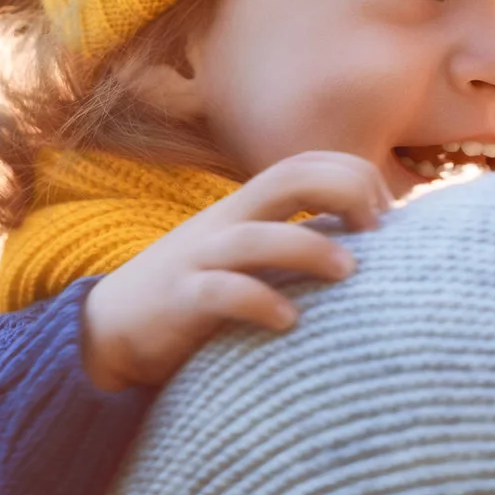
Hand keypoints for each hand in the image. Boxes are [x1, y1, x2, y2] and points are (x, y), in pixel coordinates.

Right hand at [80, 151, 380, 391]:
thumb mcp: (247, 259)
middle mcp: (224, 223)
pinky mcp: (178, 302)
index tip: (386, 216)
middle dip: (343, 190)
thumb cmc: (199, 295)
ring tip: (350, 272)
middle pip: (288, 178)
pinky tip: (288, 320)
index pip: (306, 163)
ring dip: (309, 249)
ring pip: (255, 238)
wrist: (108, 331)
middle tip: (377, 230)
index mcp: (246, 209)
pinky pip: (219, 293)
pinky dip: (258, 302)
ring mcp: (198, 259)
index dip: (354, 176)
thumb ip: (294, 245)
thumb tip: (369, 252)